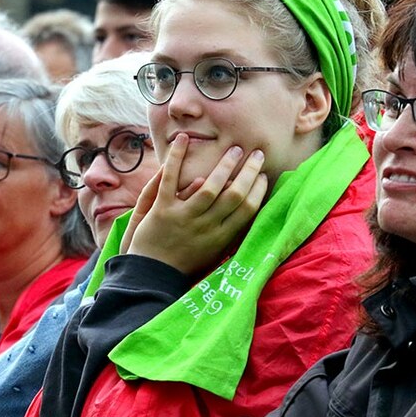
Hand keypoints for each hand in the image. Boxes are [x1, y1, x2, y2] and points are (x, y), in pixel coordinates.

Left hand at [125, 135, 268, 276]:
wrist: (152, 276)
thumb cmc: (185, 264)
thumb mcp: (214, 253)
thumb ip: (230, 234)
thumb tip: (249, 213)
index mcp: (221, 237)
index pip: (247, 209)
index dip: (258, 189)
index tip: (263, 174)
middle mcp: (206, 226)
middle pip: (234, 195)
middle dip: (248, 172)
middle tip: (256, 153)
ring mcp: (184, 217)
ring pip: (209, 187)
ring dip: (224, 165)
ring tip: (234, 149)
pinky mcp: (162, 210)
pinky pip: (171, 179)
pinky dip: (176, 158)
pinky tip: (183, 139)